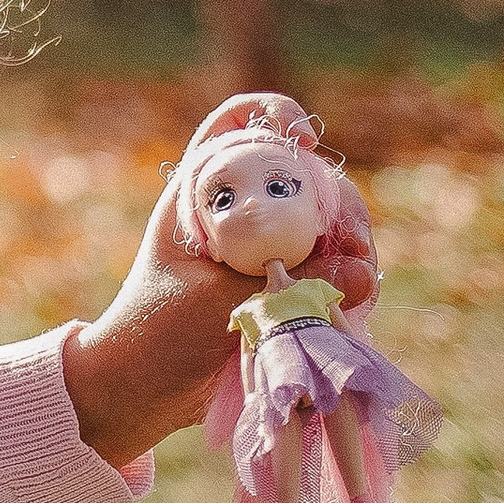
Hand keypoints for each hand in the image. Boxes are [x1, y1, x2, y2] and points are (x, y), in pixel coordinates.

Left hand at [60, 146, 377, 470]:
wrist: (141, 388)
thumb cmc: (159, 332)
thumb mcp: (220, 300)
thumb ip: (288, 283)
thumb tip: (362, 272)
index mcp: (202, 189)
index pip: (239, 120)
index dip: (276, 114)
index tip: (305, 142)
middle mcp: (238, 207)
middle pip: (303, 174)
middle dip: (339, 201)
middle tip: (357, 245)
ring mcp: (263, 245)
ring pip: (324, 222)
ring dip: (352, 244)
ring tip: (362, 281)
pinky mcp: (281, 283)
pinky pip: (327, 264)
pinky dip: (348, 275)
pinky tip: (359, 297)